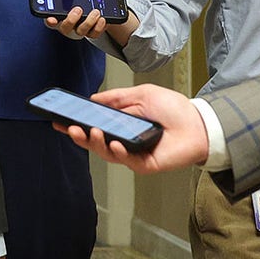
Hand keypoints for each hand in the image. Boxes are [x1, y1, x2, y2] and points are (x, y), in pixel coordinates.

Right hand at [45, 0, 107, 39]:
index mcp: (63, 11)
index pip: (52, 19)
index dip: (50, 20)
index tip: (51, 18)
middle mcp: (70, 22)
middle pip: (65, 28)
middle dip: (70, 20)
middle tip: (78, 9)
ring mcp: (81, 28)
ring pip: (80, 31)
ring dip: (88, 22)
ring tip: (95, 11)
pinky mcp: (93, 31)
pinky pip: (93, 34)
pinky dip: (98, 27)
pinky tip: (101, 19)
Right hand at [57, 84, 208, 172]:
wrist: (199, 123)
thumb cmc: (174, 109)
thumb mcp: (141, 94)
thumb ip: (117, 97)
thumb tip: (93, 98)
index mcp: (121, 125)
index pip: (93, 126)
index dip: (76, 124)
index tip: (60, 119)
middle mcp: (123, 141)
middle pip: (95, 142)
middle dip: (80, 136)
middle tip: (69, 128)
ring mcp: (133, 154)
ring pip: (106, 153)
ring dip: (96, 143)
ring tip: (92, 131)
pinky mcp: (145, 164)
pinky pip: (126, 160)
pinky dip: (118, 152)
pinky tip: (114, 143)